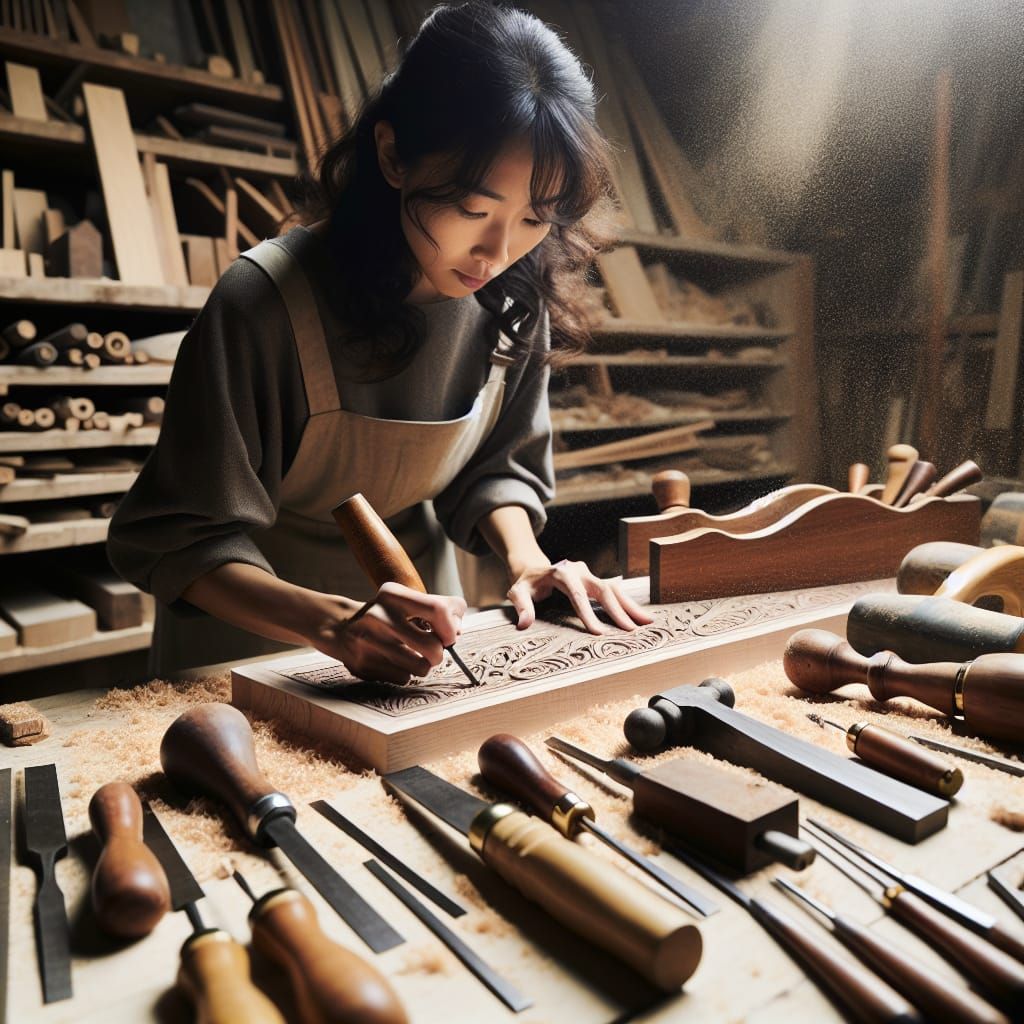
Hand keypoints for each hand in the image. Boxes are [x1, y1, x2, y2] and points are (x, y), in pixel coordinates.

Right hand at [311, 582, 466, 683]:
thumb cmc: (385, 615)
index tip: (448, 634)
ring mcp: (369, 642)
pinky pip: (402, 678)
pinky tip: (391, 661)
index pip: (439, 609)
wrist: (337, 625)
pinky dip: (404, 673)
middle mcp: (379, 616)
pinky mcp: (362, 664)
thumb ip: (438, 610)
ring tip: (410, 655)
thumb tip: (457, 633)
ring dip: (422, 666)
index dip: (451, 628)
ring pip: (420, 668)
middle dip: (439, 654)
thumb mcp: (406, 602)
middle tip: (432, 651)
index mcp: (393, 595)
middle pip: (433, 648)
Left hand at [507, 559, 654, 634]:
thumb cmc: (526, 583)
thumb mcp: (517, 592)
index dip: (589, 614)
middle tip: (631, 630)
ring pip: (614, 589)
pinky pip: (614, 591)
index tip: (599, 633)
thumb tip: (524, 625)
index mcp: (561, 573)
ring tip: (647, 622)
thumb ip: (521, 607)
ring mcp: (589, 574)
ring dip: (630, 606)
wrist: (532, 568)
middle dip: (617, 610)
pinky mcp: (595, 581)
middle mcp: (579, 570)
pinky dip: (627, 604)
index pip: (577, 595)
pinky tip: (640, 616)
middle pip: (602, 589)